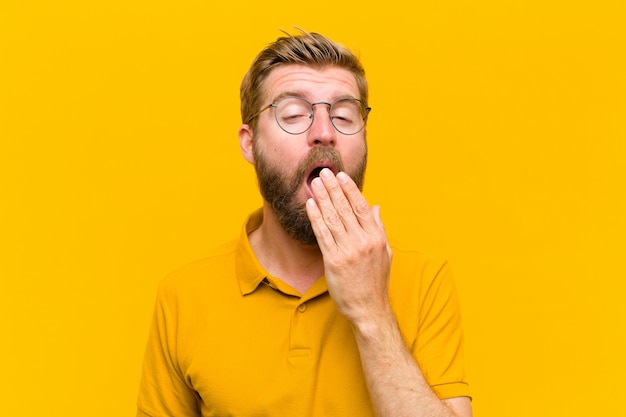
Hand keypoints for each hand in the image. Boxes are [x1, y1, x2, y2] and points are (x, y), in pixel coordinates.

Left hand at [305, 168, 392, 323]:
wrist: (369, 308)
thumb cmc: (376, 282)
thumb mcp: (385, 253)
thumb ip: (379, 228)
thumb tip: (376, 207)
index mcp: (376, 237)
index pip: (362, 207)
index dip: (350, 189)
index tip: (341, 176)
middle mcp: (363, 241)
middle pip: (345, 209)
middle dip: (333, 188)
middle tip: (323, 172)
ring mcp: (348, 251)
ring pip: (332, 218)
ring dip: (322, 197)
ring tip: (314, 183)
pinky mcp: (334, 261)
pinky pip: (322, 234)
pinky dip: (315, 217)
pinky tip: (310, 205)